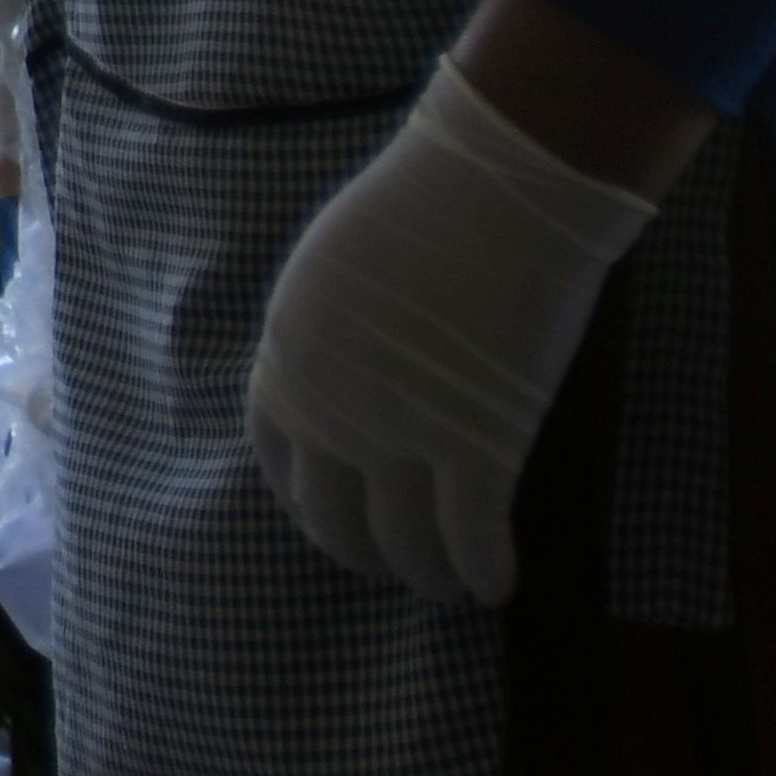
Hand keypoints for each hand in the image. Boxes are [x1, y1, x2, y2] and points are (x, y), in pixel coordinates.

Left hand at [245, 57, 658, 604]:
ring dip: (426, 575)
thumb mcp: (336, 268)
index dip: (300, 496)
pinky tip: (499, 584)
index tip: (327, 516)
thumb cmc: (425, 206)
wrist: (493, 188)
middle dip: (360, 551)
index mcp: (290, 354)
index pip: (276, 451)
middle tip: (392, 566)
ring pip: (403, 544)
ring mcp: (401, 433)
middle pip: (331, 514)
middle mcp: (332, 406)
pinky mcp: (476, 447)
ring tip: (449, 587)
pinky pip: (470, 540)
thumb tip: (353, 372)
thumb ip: (332, 331)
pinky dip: (484, 572)